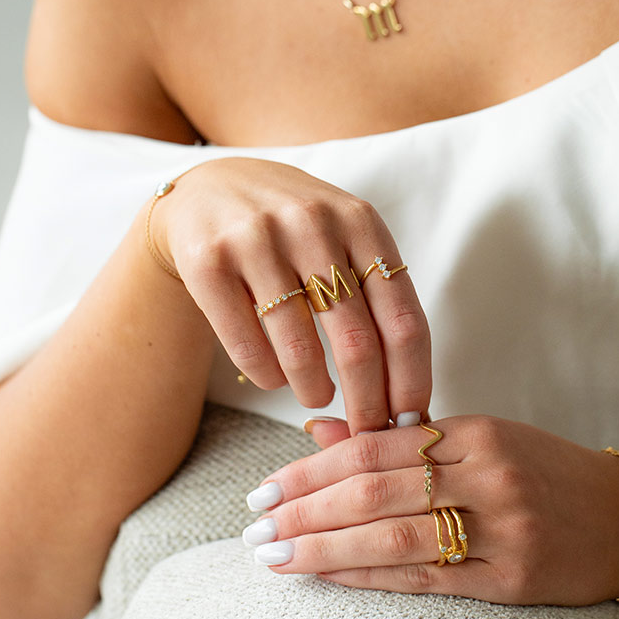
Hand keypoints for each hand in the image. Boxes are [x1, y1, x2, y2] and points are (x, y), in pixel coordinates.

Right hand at [150, 157, 430, 433]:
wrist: (207, 188)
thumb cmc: (290, 227)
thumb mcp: (341, 234)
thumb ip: (374, 289)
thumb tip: (402, 385)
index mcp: (360, 222)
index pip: (403, 319)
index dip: (410, 380)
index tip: (410, 418)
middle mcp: (312, 224)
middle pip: (358, 342)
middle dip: (368, 403)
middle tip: (366, 429)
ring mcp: (256, 240)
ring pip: (301, 348)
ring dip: (313, 390)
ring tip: (316, 398)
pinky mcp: (208, 261)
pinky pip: (247, 345)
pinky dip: (267, 375)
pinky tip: (274, 377)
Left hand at [242, 416, 618, 605]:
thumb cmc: (540, 468)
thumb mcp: (476, 436)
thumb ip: (398, 439)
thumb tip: (318, 433)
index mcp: (472, 432)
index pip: (372, 448)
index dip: (311, 471)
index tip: (265, 489)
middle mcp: (485, 476)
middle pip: (372, 493)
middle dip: (304, 511)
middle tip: (255, 527)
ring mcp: (501, 529)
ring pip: (391, 539)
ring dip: (324, 550)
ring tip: (274, 557)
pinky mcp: (511, 579)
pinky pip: (424, 579)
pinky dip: (368, 579)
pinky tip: (327, 579)